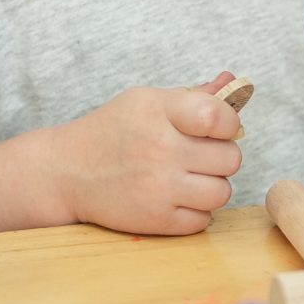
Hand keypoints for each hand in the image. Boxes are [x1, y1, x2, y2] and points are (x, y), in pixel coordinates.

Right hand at [53, 72, 242, 234]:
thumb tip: (236, 82)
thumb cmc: (113, 131)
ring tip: (186, 177)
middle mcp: (160, 148)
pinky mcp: (156, 220)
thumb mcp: (147, 101)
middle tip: (196, 155)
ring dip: (209, 186)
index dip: (228, 123)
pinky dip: (194, 211)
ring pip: (222, 192)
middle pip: (230, 158)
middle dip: (219, 156)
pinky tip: (174, 197)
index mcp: (158, 111)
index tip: (216, 127)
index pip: (219, 117)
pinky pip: (203, 220)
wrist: (67, 172)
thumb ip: (194, 96)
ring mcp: (159, 187)